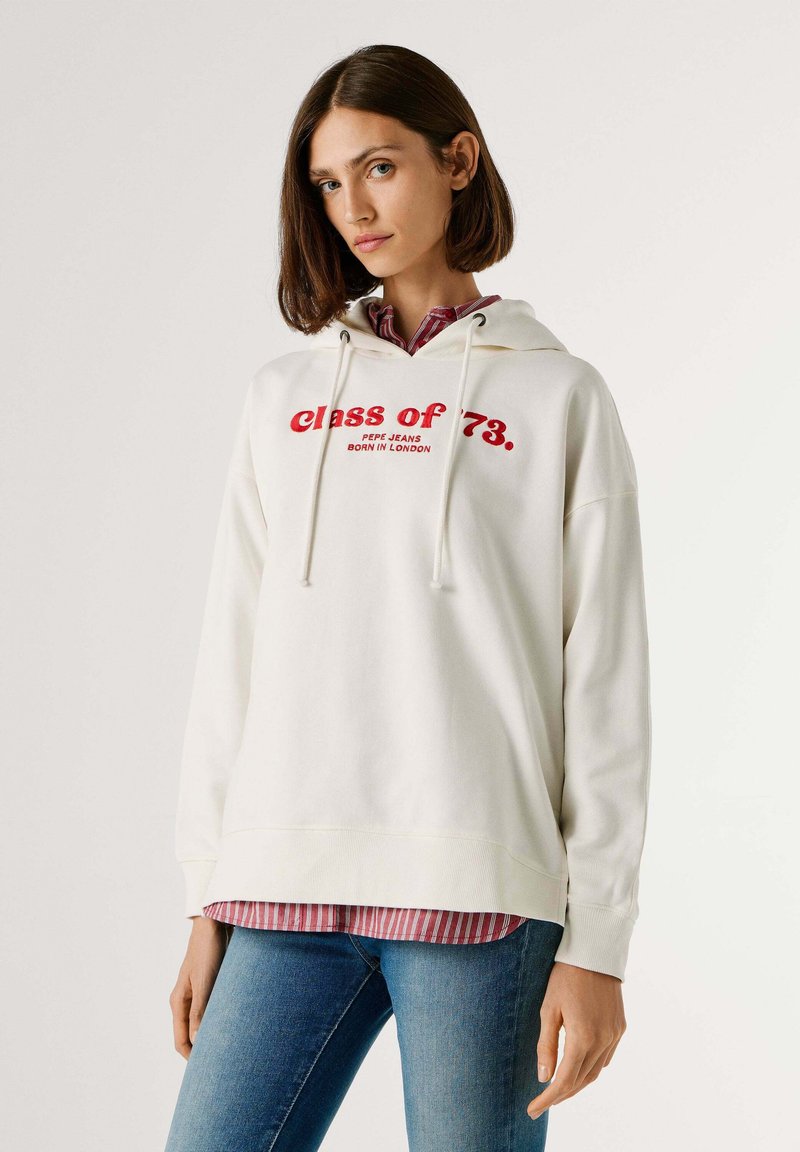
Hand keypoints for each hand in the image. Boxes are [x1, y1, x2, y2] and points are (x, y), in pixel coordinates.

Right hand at [168, 916, 229, 1059]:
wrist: (214, 924)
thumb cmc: (207, 950)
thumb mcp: (205, 981)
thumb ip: (201, 1010)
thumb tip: (198, 1040)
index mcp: (179, 1002)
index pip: (181, 1040)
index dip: (192, 1058)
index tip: (207, 1071)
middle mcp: (185, 1000)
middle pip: (191, 1034)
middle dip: (202, 1049)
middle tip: (221, 1064)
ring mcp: (197, 993)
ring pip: (202, 1022)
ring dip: (212, 1034)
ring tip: (230, 1048)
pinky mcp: (210, 985)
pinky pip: (212, 1010)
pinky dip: (219, 1019)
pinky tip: (234, 1024)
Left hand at [527, 961, 625, 1120]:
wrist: (594, 952)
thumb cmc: (565, 977)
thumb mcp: (548, 1009)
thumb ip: (546, 1045)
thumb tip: (543, 1077)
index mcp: (583, 1038)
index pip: (564, 1081)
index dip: (548, 1098)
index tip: (533, 1109)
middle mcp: (603, 1041)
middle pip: (581, 1081)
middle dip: (561, 1095)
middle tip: (542, 1102)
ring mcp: (614, 1035)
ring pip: (595, 1073)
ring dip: (577, 1084)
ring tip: (557, 1089)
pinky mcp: (620, 1028)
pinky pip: (605, 1058)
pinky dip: (590, 1069)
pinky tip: (578, 1068)